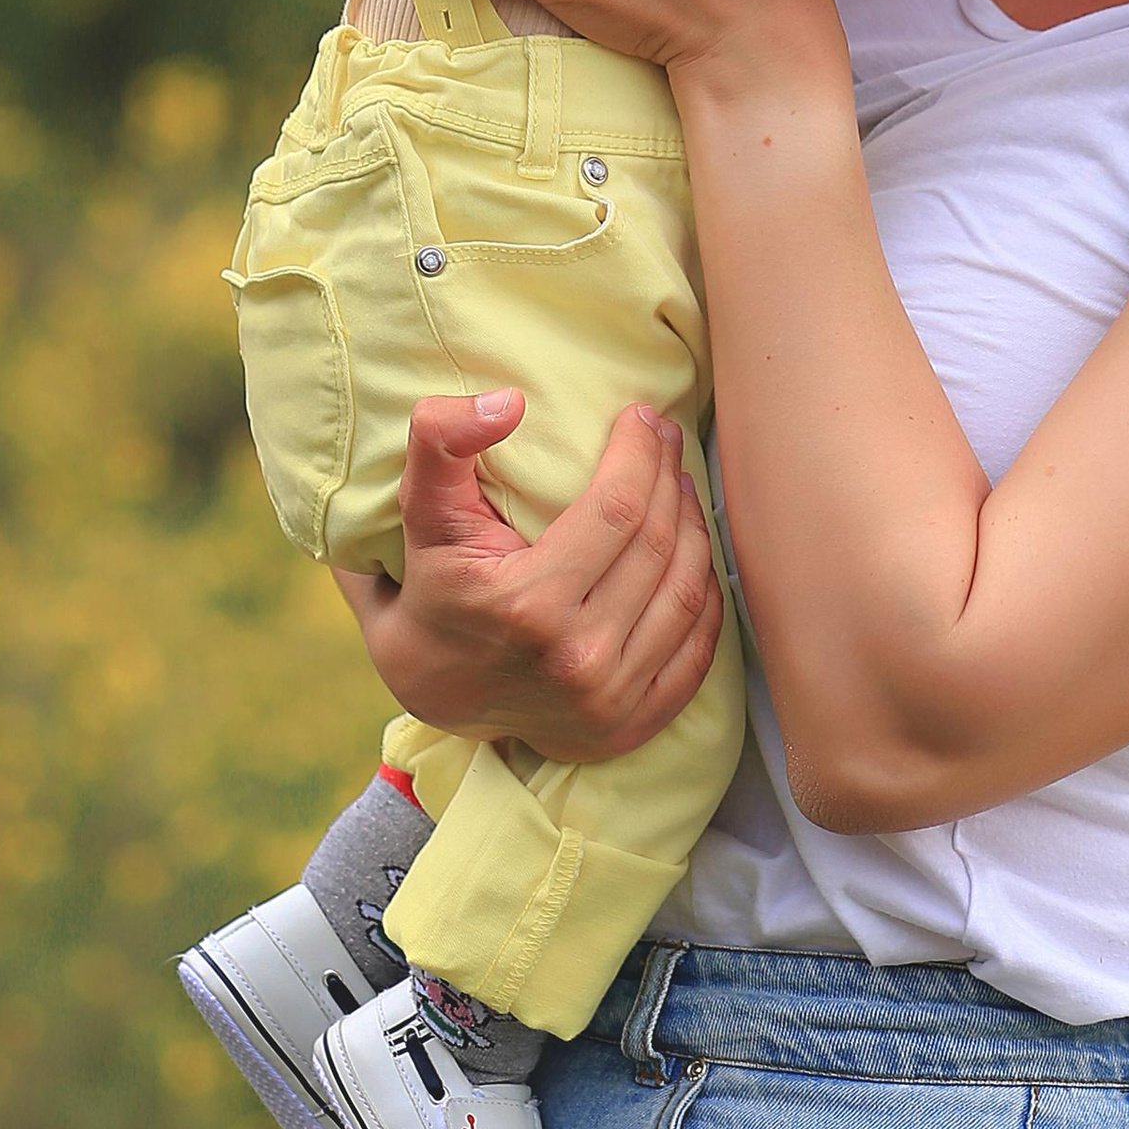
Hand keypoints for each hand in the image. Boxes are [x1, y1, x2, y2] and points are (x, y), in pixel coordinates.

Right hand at [332, 390, 724, 762]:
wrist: (432, 691)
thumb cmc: (433, 586)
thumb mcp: (421, 513)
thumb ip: (441, 444)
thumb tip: (508, 401)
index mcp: (528, 605)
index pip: (618, 509)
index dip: (639, 453)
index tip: (642, 416)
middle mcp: (576, 660)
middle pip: (658, 545)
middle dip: (669, 478)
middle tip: (665, 439)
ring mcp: (608, 702)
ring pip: (687, 592)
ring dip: (695, 527)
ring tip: (680, 486)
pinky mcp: (631, 727)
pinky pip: (697, 650)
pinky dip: (707, 596)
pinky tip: (694, 553)